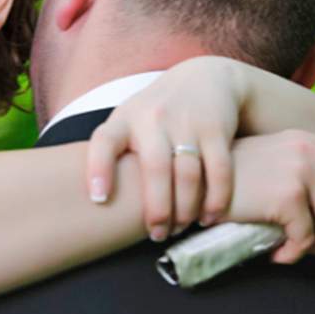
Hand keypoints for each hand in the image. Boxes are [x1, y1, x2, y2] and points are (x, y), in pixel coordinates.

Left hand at [85, 57, 246, 241]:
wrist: (206, 78)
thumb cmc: (157, 112)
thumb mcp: (130, 120)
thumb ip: (116, 152)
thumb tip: (95, 202)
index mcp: (125, 119)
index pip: (104, 141)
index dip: (99, 169)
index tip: (99, 199)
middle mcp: (154, 118)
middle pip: (154, 169)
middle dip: (156, 209)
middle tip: (157, 235)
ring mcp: (186, 121)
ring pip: (188, 175)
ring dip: (186, 210)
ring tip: (180, 228)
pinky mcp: (215, 128)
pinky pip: (219, 171)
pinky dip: (216, 199)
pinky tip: (209, 216)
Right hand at [223, 131, 314, 262]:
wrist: (193, 179)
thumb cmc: (230, 179)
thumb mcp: (273, 163)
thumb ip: (307, 172)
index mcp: (308, 140)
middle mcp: (309, 149)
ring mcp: (300, 170)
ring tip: (297, 248)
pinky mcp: (287, 195)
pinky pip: (308, 237)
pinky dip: (295, 253)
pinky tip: (277, 254)